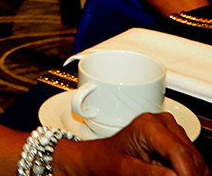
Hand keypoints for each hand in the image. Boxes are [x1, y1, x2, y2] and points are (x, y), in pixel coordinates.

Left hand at [58, 112, 208, 175]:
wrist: (98, 158)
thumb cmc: (105, 160)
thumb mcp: (124, 169)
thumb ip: (150, 173)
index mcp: (148, 125)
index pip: (179, 152)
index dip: (186, 173)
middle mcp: (163, 123)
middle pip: (191, 156)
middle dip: (188, 174)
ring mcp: (172, 132)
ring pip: (196, 160)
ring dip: (189, 173)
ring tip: (164, 175)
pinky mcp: (176, 142)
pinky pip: (193, 162)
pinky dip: (187, 172)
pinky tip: (173, 175)